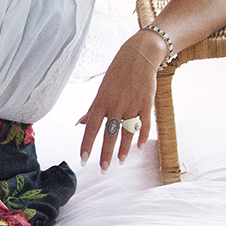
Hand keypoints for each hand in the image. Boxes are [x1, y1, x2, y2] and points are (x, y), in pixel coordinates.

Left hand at [78, 35, 160, 169]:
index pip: (91, 127)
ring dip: (123, 149)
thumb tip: (79, 124)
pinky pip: (145, 124)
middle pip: (109, 134)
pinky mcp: (147, 103)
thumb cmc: (117, 74)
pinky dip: (142, 137)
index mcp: (101, 102)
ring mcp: (132, 104)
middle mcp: (116, 104)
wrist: (139, 56)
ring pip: (127, 132)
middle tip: (103, 169)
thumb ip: (92, 110)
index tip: (83, 159)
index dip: (87, 144)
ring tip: (120, 162)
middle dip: (105, 153)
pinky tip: (139, 149)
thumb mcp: (101, 90)